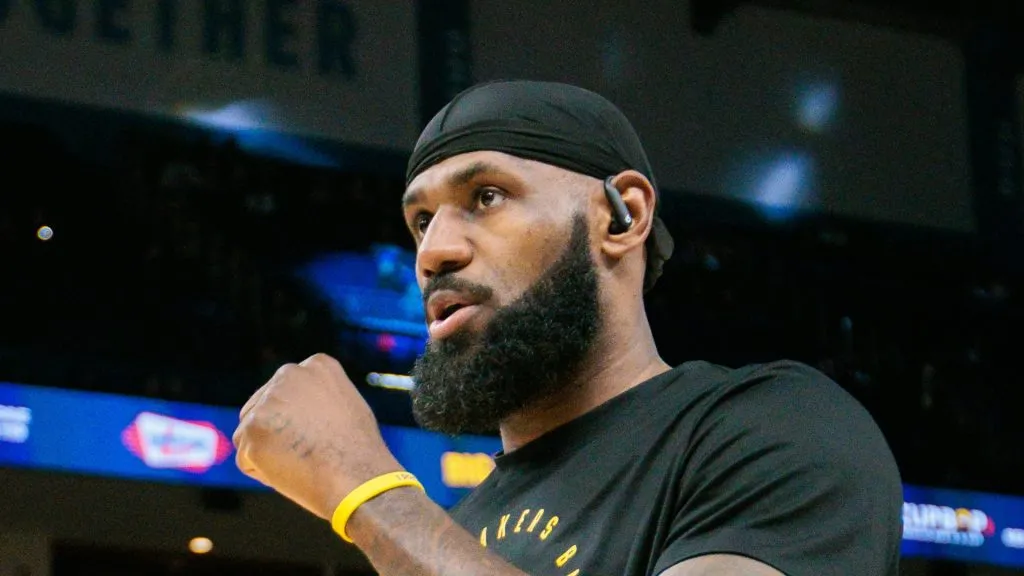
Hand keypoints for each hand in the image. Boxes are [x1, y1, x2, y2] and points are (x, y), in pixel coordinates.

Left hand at [232, 353, 403, 518]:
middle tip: (302, 454)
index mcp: (316, 365)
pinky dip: (263, 472)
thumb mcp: (346, 406)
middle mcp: (289, 374)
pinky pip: (246, 458)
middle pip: (262, 407)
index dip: (297, 421)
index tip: (316, 435)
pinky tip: (290, 472)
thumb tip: (295, 408)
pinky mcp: (252, 428)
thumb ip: (317, 398)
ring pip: (250, 433)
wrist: (357, 477)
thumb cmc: (358, 451)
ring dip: (267, 453)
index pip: (287, 392)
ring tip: (300, 463)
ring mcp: (268, 401)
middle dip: (275, 433)